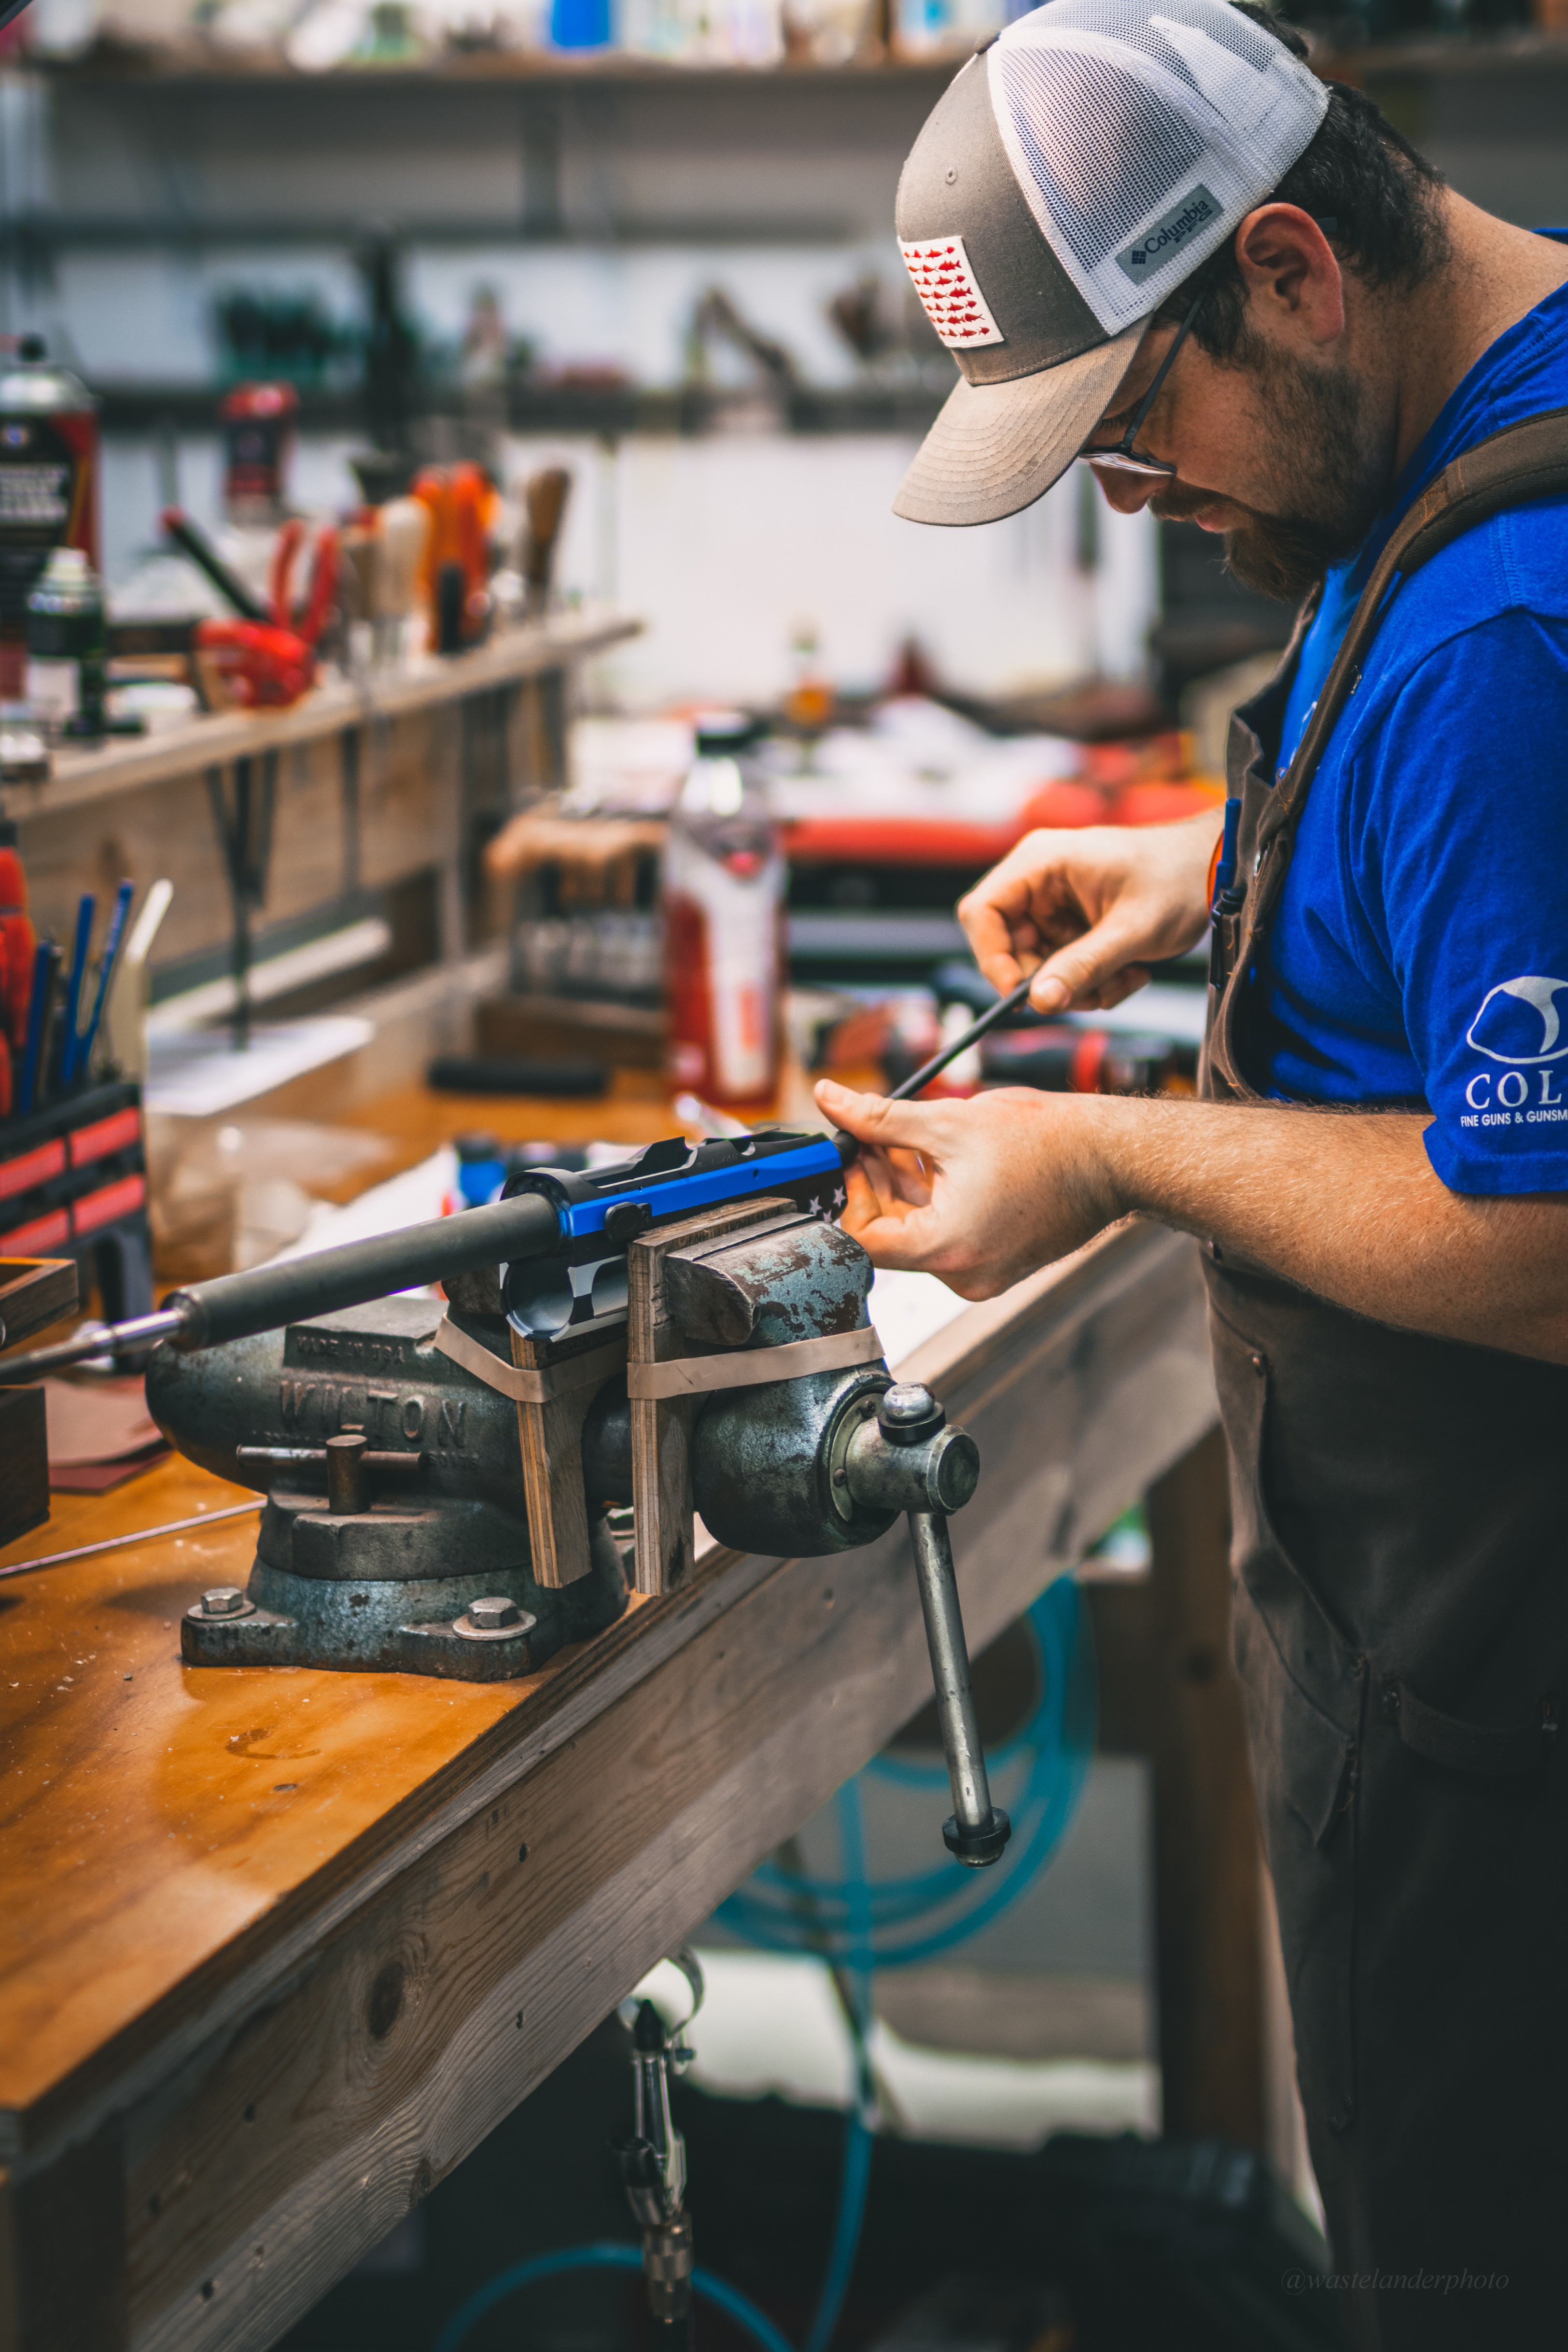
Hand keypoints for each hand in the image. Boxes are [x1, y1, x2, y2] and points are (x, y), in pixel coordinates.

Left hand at [815, 1079, 1122, 1296]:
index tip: (853, 1156)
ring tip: (905, 1141)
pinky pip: (948, 1236)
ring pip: (919, 1234)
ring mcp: (984, 1273)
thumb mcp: (947, 1121)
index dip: (850, 1194)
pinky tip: (937, 1162)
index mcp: (948, 1248)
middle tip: (873, 1138)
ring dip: (904, 1189)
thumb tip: (829, 1099)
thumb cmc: (1046, 1141)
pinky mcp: (998, 1263)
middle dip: (877, 1183)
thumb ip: (878, 1117)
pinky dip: (935, 1202)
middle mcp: (964, 1274)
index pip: (863, 1240)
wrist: (1111, 1158)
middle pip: (890, 1237)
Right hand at [958, 813, 1219, 1014]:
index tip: (1021, 994)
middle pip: (1007, 949)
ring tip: (1124, 977)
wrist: (1216, 871)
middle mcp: (1040, 883)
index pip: (982, 912)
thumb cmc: (1178, 879)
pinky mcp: (1074, 929)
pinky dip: (1094, 982)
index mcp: (1041, 862)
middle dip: (1049, 981)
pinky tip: (1130, 972)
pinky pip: (1064, 970)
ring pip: (1038, 968)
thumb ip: (1083, 965)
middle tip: (1089, 993)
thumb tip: (1039, 1002)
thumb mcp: (1133, 929)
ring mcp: (1056, 908)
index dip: (991, 957)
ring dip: (1079, 987)